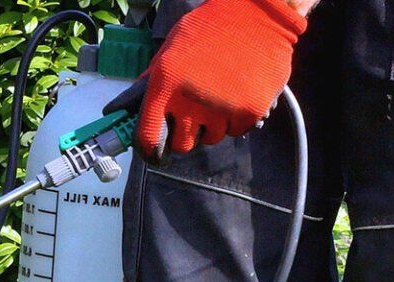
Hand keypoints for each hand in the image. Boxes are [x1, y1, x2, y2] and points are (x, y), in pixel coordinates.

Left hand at [106, 0, 307, 159]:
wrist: (257, 15)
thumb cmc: (212, 26)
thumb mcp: (172, 48)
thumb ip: (155, 78)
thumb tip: (136, 105)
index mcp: (166, 83)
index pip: (149, 134)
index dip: (149, 149)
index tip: (153, 153)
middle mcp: (191, 100)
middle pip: (182, 145)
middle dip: (185, 136)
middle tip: (192, 120)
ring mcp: (221, 109)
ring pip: (211, 139)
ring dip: (212, 126)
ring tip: (218, 98)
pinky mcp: (249, 112)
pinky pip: (236, 131)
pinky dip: (236, 119)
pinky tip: (237, 95)